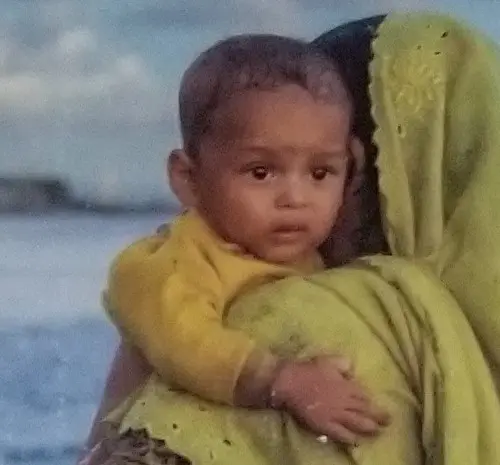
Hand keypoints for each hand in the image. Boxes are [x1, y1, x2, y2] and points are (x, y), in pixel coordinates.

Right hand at [270, 355, 389, 444]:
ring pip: (357, 423)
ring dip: (369, 428)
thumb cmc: (309, 369)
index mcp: (346, 386)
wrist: (290, 382)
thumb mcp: (329, 360)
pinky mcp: (324, 424)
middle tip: (389, 422)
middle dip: (378, 416)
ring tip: (378, 432)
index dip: (372, 402)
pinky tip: (357, 441)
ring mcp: (335, 414)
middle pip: (365, 410)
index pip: (363, 395)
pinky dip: (350, 438)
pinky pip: (341, 433)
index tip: (380, 406)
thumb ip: (343, 364)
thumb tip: (351, 370)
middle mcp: (344, 401)